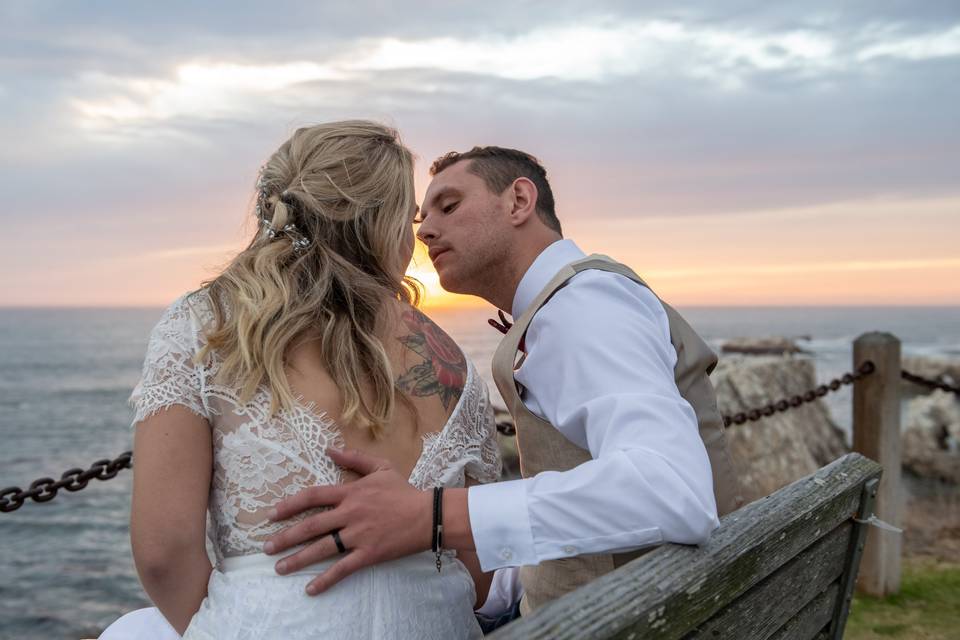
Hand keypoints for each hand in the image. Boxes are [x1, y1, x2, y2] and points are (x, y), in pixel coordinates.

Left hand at [263, 448, 432, 594]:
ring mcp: (358, 535)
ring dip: (298, 559)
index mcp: (351, 493)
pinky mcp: (368, 554)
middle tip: (267, 547)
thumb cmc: (404, 491)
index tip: (271, 514)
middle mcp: (350, 514)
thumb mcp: (381, 467)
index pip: (313, 497)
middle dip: (286, 537)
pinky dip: (326, 580)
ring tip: (279, 568)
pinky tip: (310, 589)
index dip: (290, 505)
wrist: (427, 515)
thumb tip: (330, 449)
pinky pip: (343, 569)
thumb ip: (354, 458)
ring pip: (322, 548)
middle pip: (311, 526)